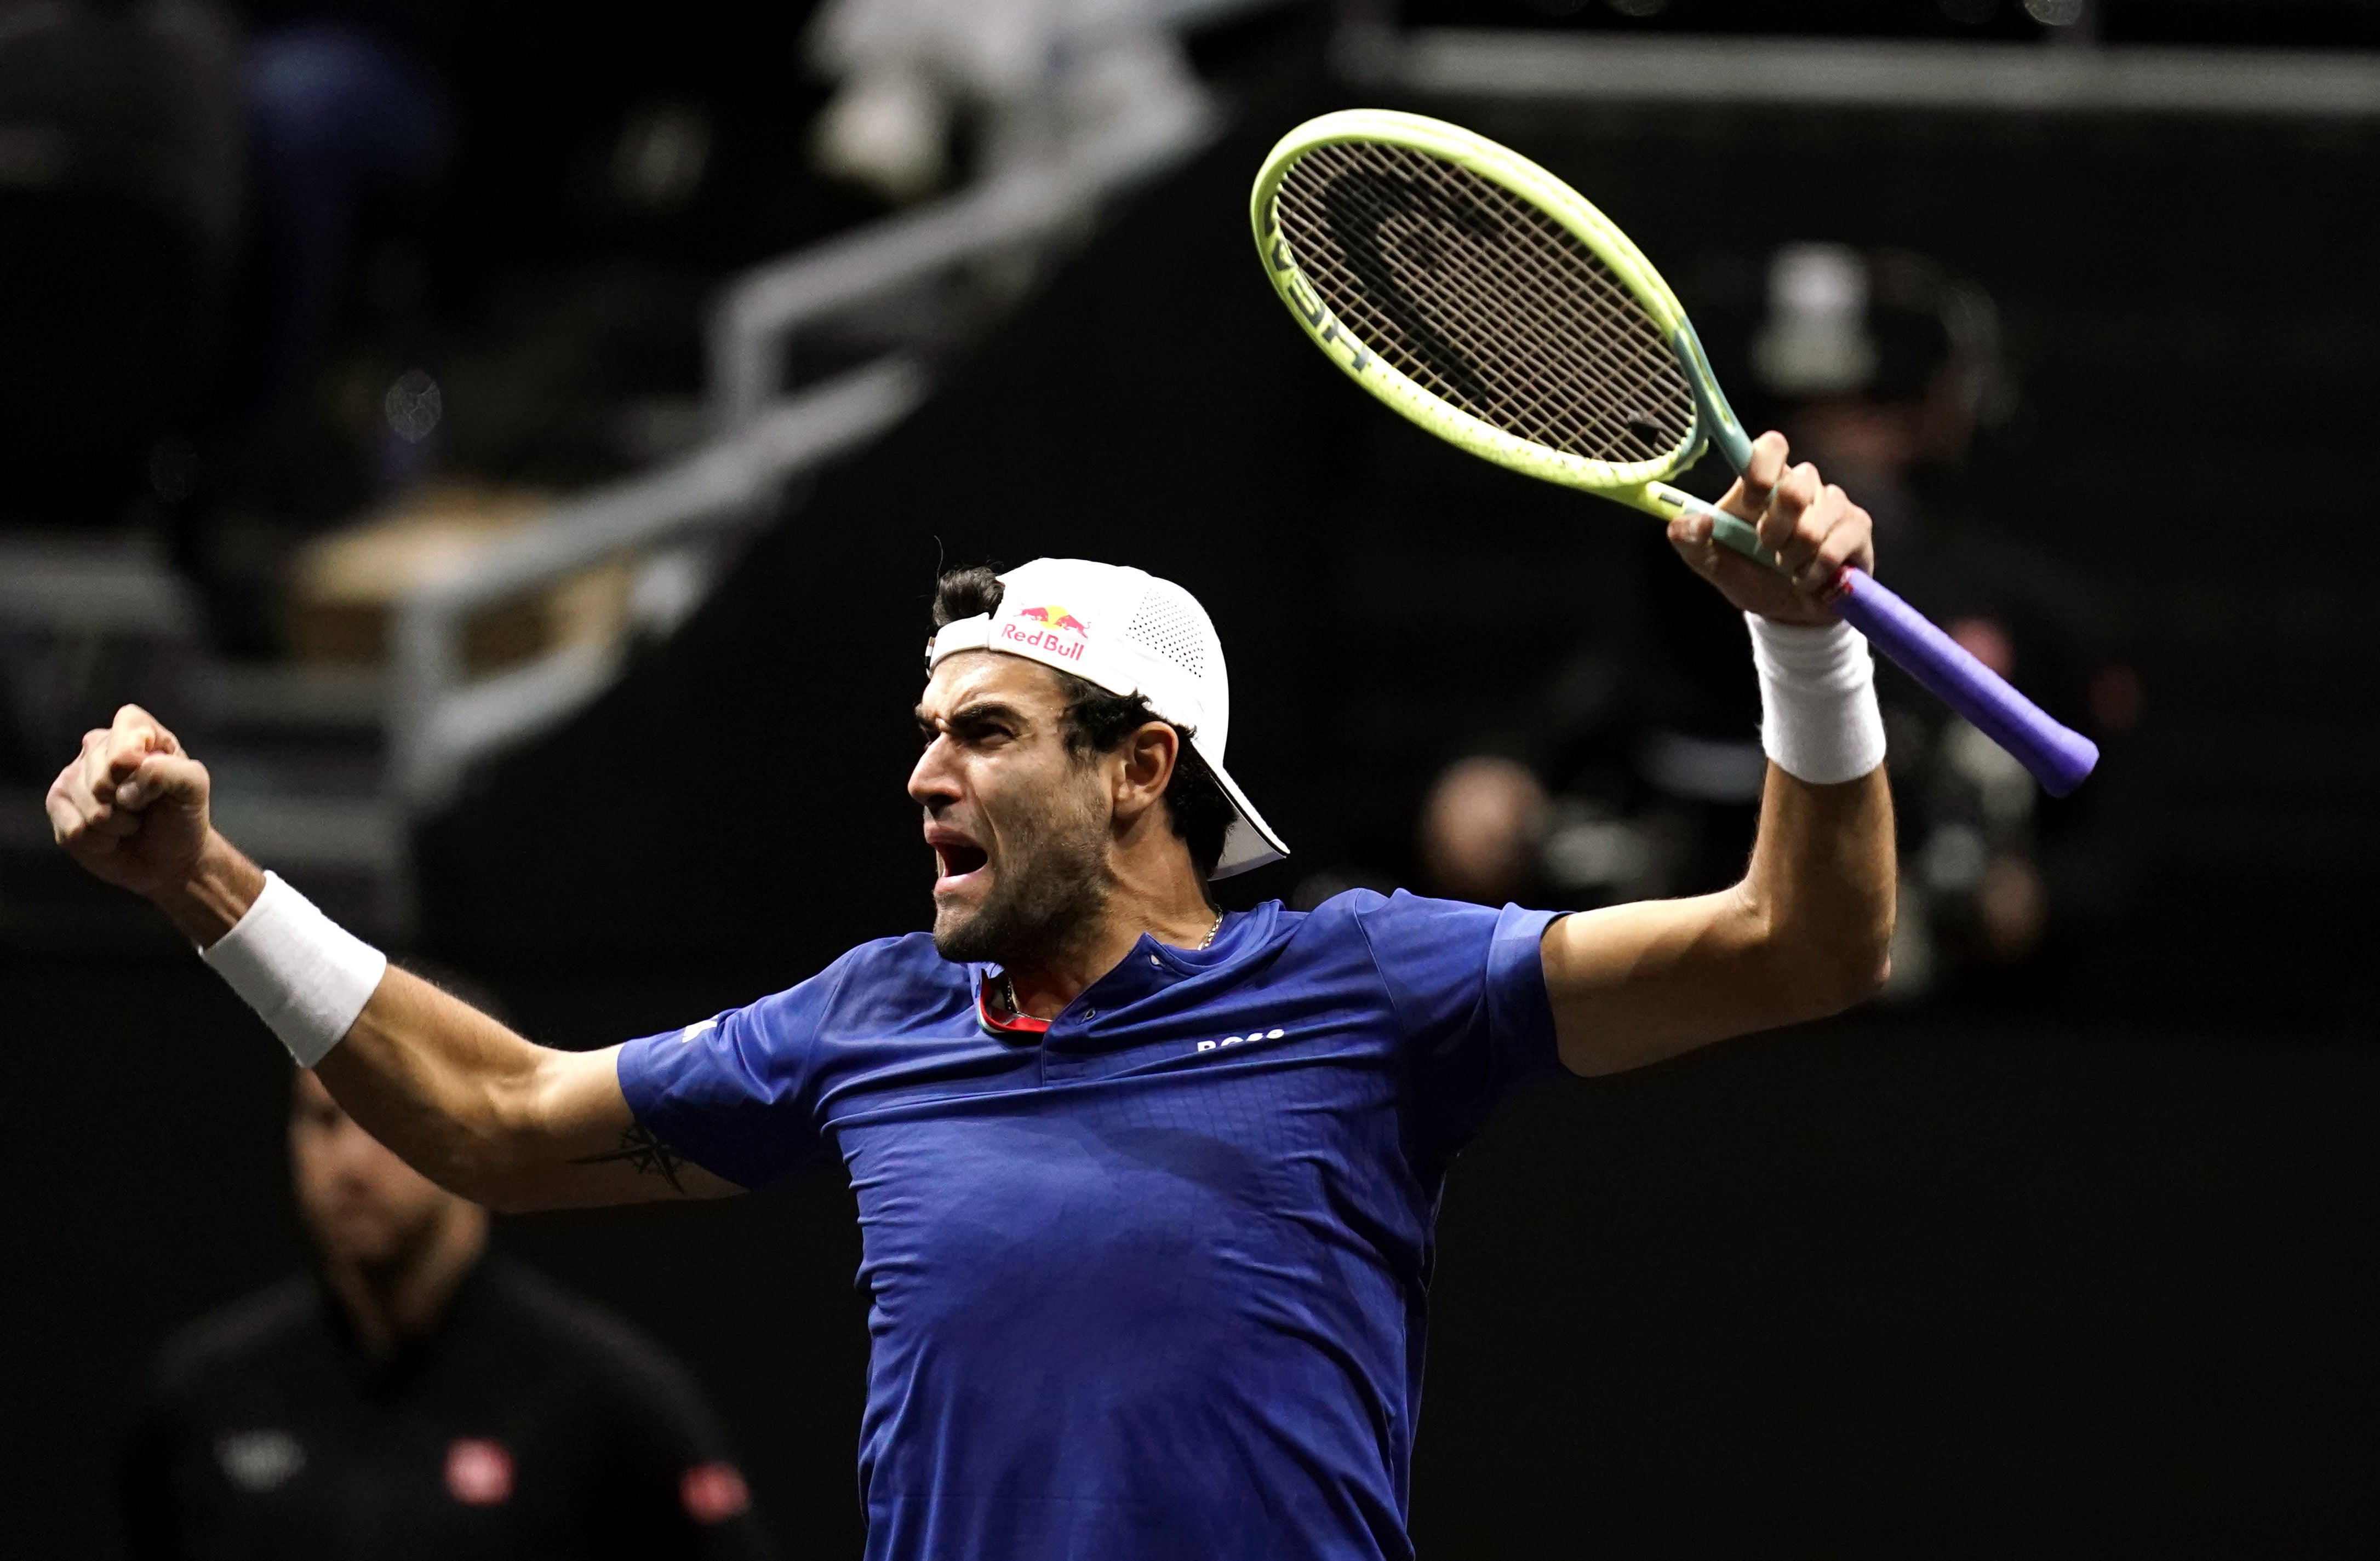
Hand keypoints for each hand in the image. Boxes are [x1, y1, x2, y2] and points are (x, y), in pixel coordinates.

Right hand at [46, 704, 215, 898]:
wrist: (167, 857)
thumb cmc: (181, 815)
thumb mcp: (193, 787)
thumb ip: (173, 770)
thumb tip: (132, 770)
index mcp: (136, 731)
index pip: (127, 723)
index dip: (136, 756)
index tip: (151, 779)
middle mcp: (99, 747)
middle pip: (102, 775)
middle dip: (130, 802)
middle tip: (143, 807)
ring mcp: (74, 775)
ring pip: (88, 804)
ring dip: (117, 825)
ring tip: (130, 822)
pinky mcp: (58, 806)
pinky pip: (74, 829)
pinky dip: (99, 842)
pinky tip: (110, 837)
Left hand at [1665, 430, 1875, 625]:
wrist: (1788, 613)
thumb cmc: (1751, 577)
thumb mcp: (1712, 565)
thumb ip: (1690, 542)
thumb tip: (1693, 521)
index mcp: (1764, 483)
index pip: (1771, 446)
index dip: (1761, 470)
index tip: (1750, 503)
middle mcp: (1802, 484)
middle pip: (1797, 485)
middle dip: (1776, 529)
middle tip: (1768, 550)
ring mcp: (1834, 503)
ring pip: (1814, 524)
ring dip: (1793, 558)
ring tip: (1788, 568)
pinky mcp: (1857, 526)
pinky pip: (1834, 547)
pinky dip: (1813, 573)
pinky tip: (1808, 579)